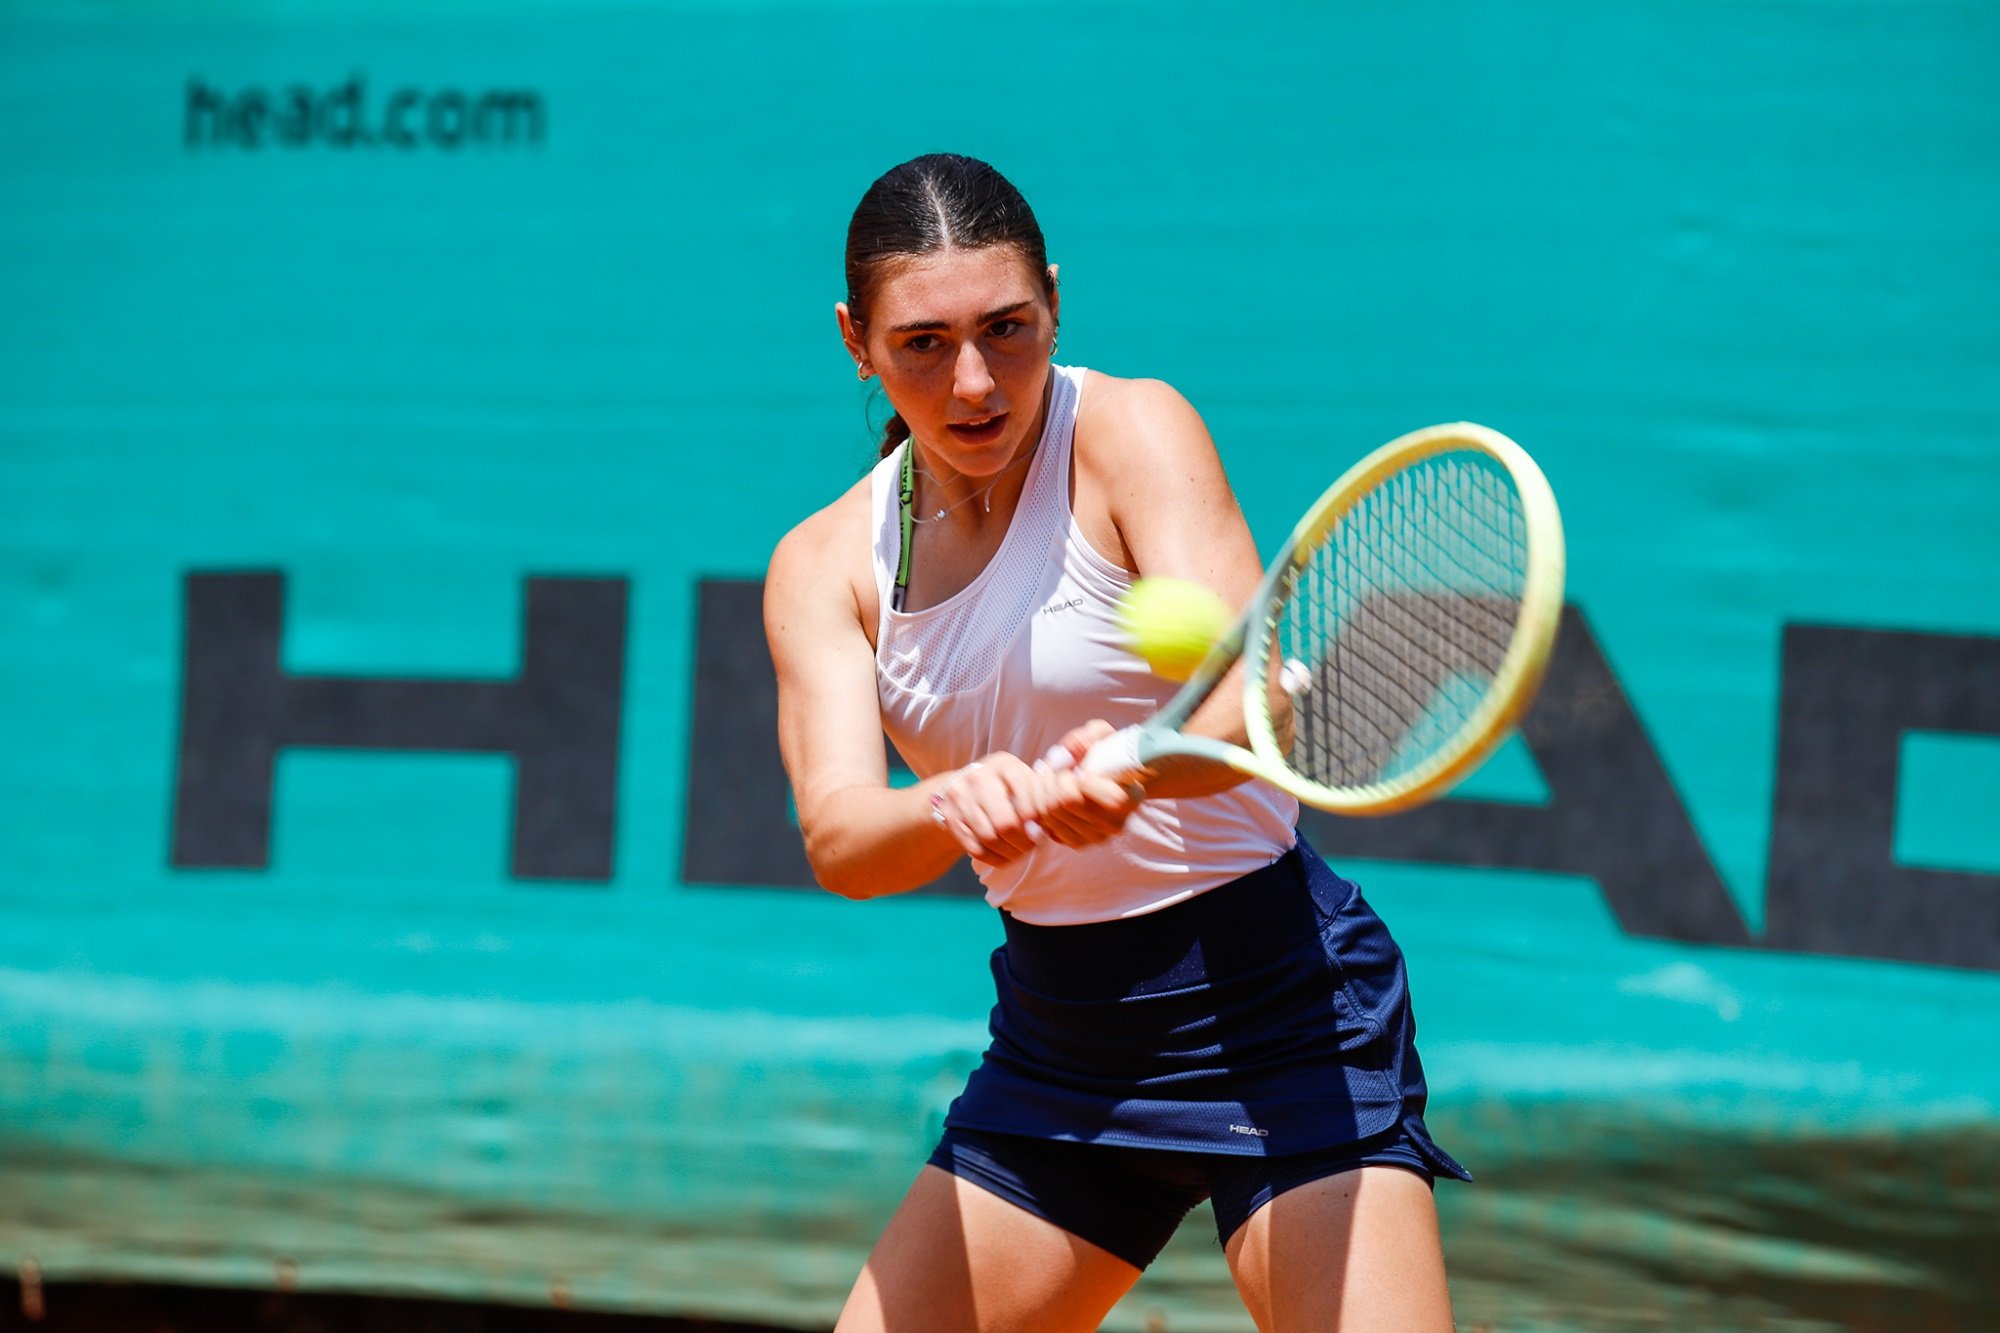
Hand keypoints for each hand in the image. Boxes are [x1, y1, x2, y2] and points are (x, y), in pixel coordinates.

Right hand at [929, 753, 1047, 866]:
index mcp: (1004, 764)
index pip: (1027, 800)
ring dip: (1009, 852)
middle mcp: (979, 777)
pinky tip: (1003, 855)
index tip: (1041, 830)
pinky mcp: (949, 816)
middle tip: (1031, 846)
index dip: (1037, 822)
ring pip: (989, 839)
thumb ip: (1037, 799)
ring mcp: (960, 796)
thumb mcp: (1022, 781)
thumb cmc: (1003, 786)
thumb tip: (1043, 831)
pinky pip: (975, 848)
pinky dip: (993, 858)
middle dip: (1023, 842)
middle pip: (1006, 824)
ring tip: (1019, 852)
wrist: (962, 786)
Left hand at [1027, 720, 1144, 849]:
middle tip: (1053, 767)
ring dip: (1043, 791)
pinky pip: (1046, 827)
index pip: (1108, 798)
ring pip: (1052, 815)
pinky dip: (1041, 808)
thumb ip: (1087, 737)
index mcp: (1131, 799)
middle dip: (1053, 779)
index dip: (1083, 779)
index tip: (1078, 768)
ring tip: (1049, 776)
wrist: (1105, 777)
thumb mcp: (1101, 735)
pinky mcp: (1076, 843)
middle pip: (1067, 804)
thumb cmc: (1105, 753)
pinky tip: (1048, 794)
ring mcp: (1095, 837)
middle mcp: (1115, 824)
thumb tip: (1069, 751)